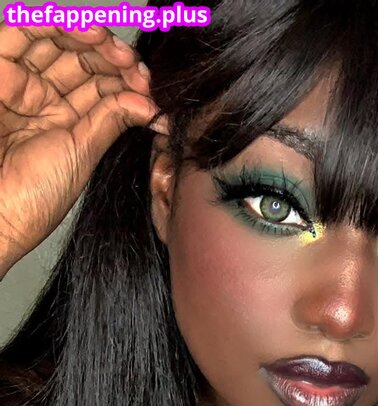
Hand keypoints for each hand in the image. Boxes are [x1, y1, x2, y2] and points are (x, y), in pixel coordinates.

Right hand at [0, 19, 167, 274]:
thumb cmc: (30, 199)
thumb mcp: (81, 156)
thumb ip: (111, 122)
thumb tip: (149, 105)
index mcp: (65, 125)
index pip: (99, 89)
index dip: (125, 81)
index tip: (148, 85)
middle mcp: (42, 101)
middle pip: (82, 62)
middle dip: (113, 58)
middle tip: (135, 66)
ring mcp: (20, 85)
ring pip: (57, 43)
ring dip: (90, 38)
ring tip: (116, 49)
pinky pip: (21, 36)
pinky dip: (52, 25)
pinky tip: (85, 31)